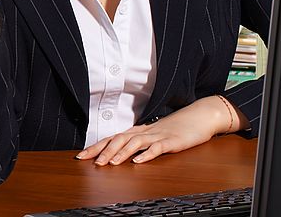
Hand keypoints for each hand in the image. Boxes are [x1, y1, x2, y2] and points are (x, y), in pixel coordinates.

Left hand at [75, 96, 230, 165]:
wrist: (199, 116)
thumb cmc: (176, 128)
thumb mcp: (155, 135)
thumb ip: (139, 142)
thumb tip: (121, 151)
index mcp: (139, 131)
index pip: (113, 138)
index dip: (96, 146)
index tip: (81, 155)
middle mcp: (145, 132)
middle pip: (120, 139)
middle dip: (103, 150)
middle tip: (88, 160)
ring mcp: (158, 135)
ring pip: (135, 143)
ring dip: (121, 153)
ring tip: (109, 163)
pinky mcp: (172, 141)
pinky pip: (158, 148)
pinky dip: (147, 154)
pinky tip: (139, 161)